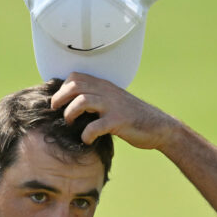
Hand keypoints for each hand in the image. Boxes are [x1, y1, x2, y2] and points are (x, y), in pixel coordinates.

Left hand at [50, 72, 178, 150]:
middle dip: (60, 98)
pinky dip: (86, 135)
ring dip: (70, 113)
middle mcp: (107, 92)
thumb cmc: (132, 118)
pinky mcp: (119, 121)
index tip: (58, 101)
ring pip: (82, 101)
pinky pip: (96, 126)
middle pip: (75, 85)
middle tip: (56, 111)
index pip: (76, 76)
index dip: (62, 87)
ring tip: (71, 124)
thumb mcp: (113, 103)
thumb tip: (71, 106)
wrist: (160, 127)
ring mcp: (113, 106)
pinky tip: (87, 140)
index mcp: (104, 86)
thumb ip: (96, 101)